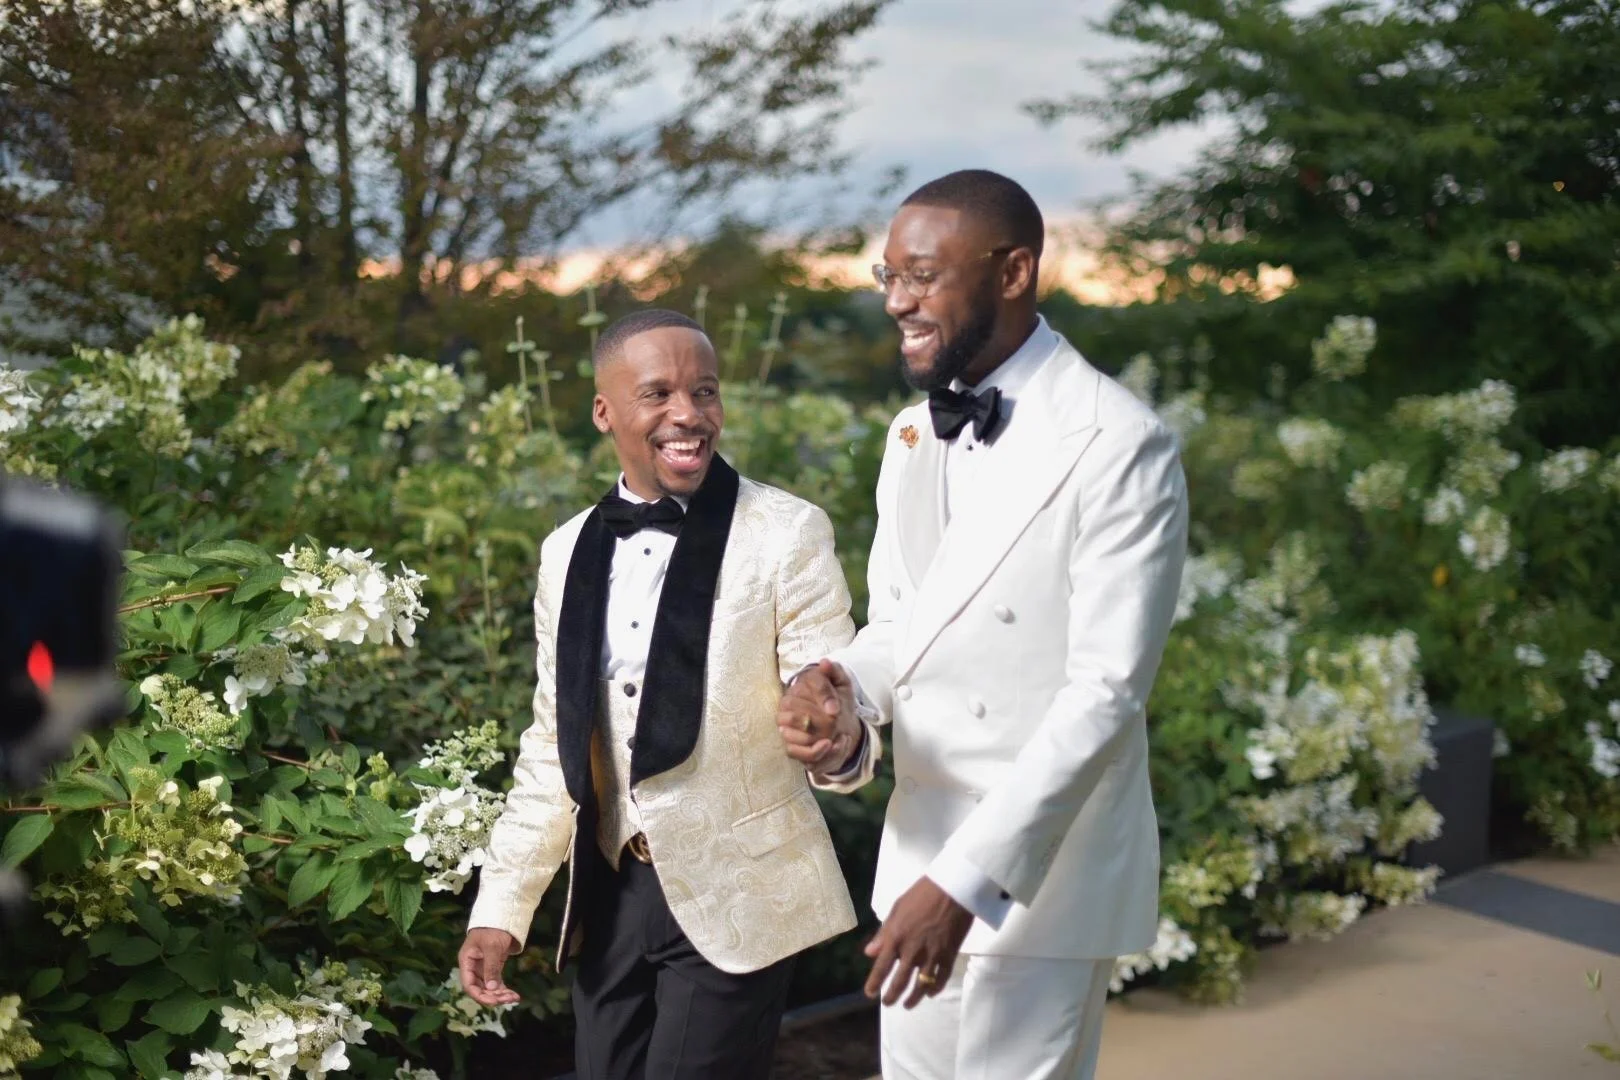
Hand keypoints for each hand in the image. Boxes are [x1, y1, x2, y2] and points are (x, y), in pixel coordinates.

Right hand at [458, 928, 520, 1006]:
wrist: (502, 916)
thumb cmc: (493, 929)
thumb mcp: (492, 947)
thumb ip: (491, 967)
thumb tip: (492, 989)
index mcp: (466, 962)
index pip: (469, 984)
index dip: (479, 995)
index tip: (493, 1001)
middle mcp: (473, 968)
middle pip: (479, 989)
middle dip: (493, 996)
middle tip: (508, 999)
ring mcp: (483, 968)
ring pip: (489, 988)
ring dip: (500, 995)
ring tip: (514, 998)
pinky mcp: (493, 968)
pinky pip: (496, 983)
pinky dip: (504, 990)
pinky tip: (513, 996)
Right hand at [777, 659, 859, 774]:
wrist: (842, 725)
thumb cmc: (838, 702)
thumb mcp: (843, 685)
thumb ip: (835, 671)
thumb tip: (824, 663)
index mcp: (803, 684)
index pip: (811, 684)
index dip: (824, 696)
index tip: (836, 710)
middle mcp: (788, 704)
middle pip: (797, 711)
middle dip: (821, 720)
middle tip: (836, 723)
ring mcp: (786, 726)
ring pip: (791, 732)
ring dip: (817, 737)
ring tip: (837, 736)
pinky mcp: (790, 746)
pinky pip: (794, 751)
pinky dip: (814, 751)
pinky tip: (829, 745)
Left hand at [863, 876, 973, 1008]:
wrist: (952, 889)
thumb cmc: (921, 894)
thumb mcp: (896, 909)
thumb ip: (883, 933)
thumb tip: (869, 952)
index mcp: (896, 937)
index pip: (881, 967)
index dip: (874, 983)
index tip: (870, 994)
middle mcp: (912, 950)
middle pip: (899, 981)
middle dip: (892, 996)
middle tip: (888, 1003)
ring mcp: (932, 955)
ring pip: (920, 985)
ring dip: (913, 998)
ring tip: (908, 1005)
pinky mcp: (949, 955)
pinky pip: (941, 978)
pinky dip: (935, 989)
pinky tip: (930, 993)